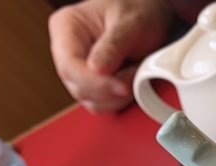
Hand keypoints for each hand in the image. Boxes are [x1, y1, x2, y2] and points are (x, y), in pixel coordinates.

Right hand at [48, 0, 174, 112]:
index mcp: (66, 27)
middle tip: (135, 74)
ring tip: (134, 73)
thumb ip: (113, 46)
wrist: (150, 15)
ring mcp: (79, 70)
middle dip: (110, 89)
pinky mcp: (93, 85)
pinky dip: (119, 101)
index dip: (96, 82)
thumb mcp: (130, 24)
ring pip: (90, 101)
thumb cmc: (138, 11)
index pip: (70, 65)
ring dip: (116, 97)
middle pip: (78, 87)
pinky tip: (130, 83)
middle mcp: (67, 51)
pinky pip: (102, 105)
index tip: (123, 86)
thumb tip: (96, 70)